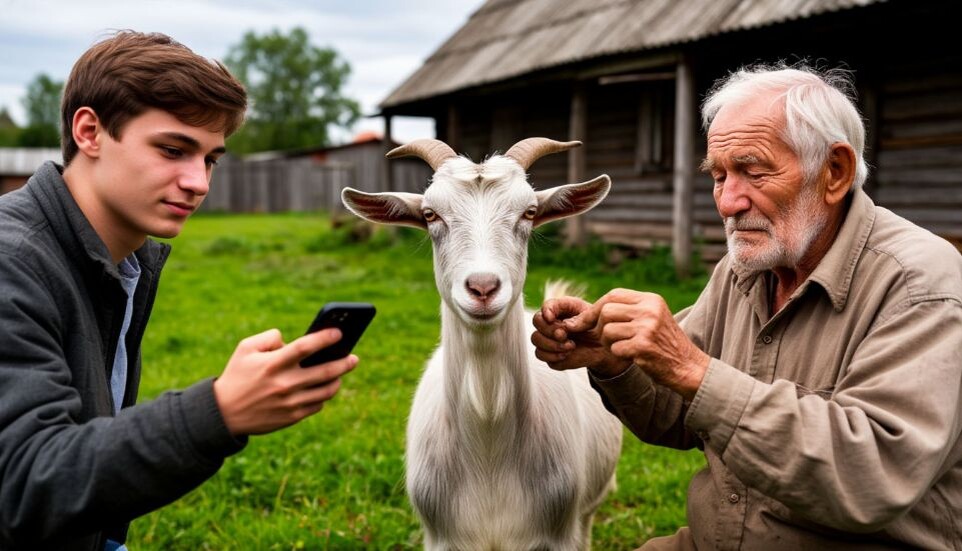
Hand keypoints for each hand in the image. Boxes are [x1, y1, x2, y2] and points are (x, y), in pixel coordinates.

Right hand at [213, 328, 357, 435]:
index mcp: (273, 364)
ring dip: (338, 380)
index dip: (325, 338)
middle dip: (345, 362)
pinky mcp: (292, 417)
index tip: (340, 332)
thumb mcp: (245, 349)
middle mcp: (284, 383)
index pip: (305, 347)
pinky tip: (323, 387)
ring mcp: (290, 402)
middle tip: (354, 357)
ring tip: (341, 372)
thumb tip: (293, 340)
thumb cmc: (237, 375)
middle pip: (325, 371)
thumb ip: (270, 337)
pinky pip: (317, 404)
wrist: (224, 413)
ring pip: (327, 390)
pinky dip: (323, 395)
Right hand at [531, 296, 630, 375]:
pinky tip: (567, 353)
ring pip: (536, 339)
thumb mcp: (590, 313)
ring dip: (551, 343)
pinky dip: (553, 355)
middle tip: (564, 334)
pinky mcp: (550, 355)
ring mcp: (548, 340)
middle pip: (537, 322)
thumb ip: (575, 315)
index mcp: (559, 310)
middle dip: (549, 329)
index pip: (544, 307)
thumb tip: (560, 324)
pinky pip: (542, 355)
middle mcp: (549, 324)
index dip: (546, 312)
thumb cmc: (596, 325)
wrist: (604, 346)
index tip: (552, 318)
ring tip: (570, 345)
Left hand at [582, 289, 709, 398]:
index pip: (613, 295)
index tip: (584, 320)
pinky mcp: (643, 346)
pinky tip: (631, 356)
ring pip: (608, 330)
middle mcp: (649, 310)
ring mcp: (647, 328)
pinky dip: (618, 354)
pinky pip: (615, 348)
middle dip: (598, 326)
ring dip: (608, 342)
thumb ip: (629, 309)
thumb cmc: (665, 343)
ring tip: (622, 347)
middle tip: (606, 338)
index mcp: (651, 300)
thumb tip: (588, 311)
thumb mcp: (653, 317)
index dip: (595, 308)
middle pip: (606, 311)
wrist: (688, 366)